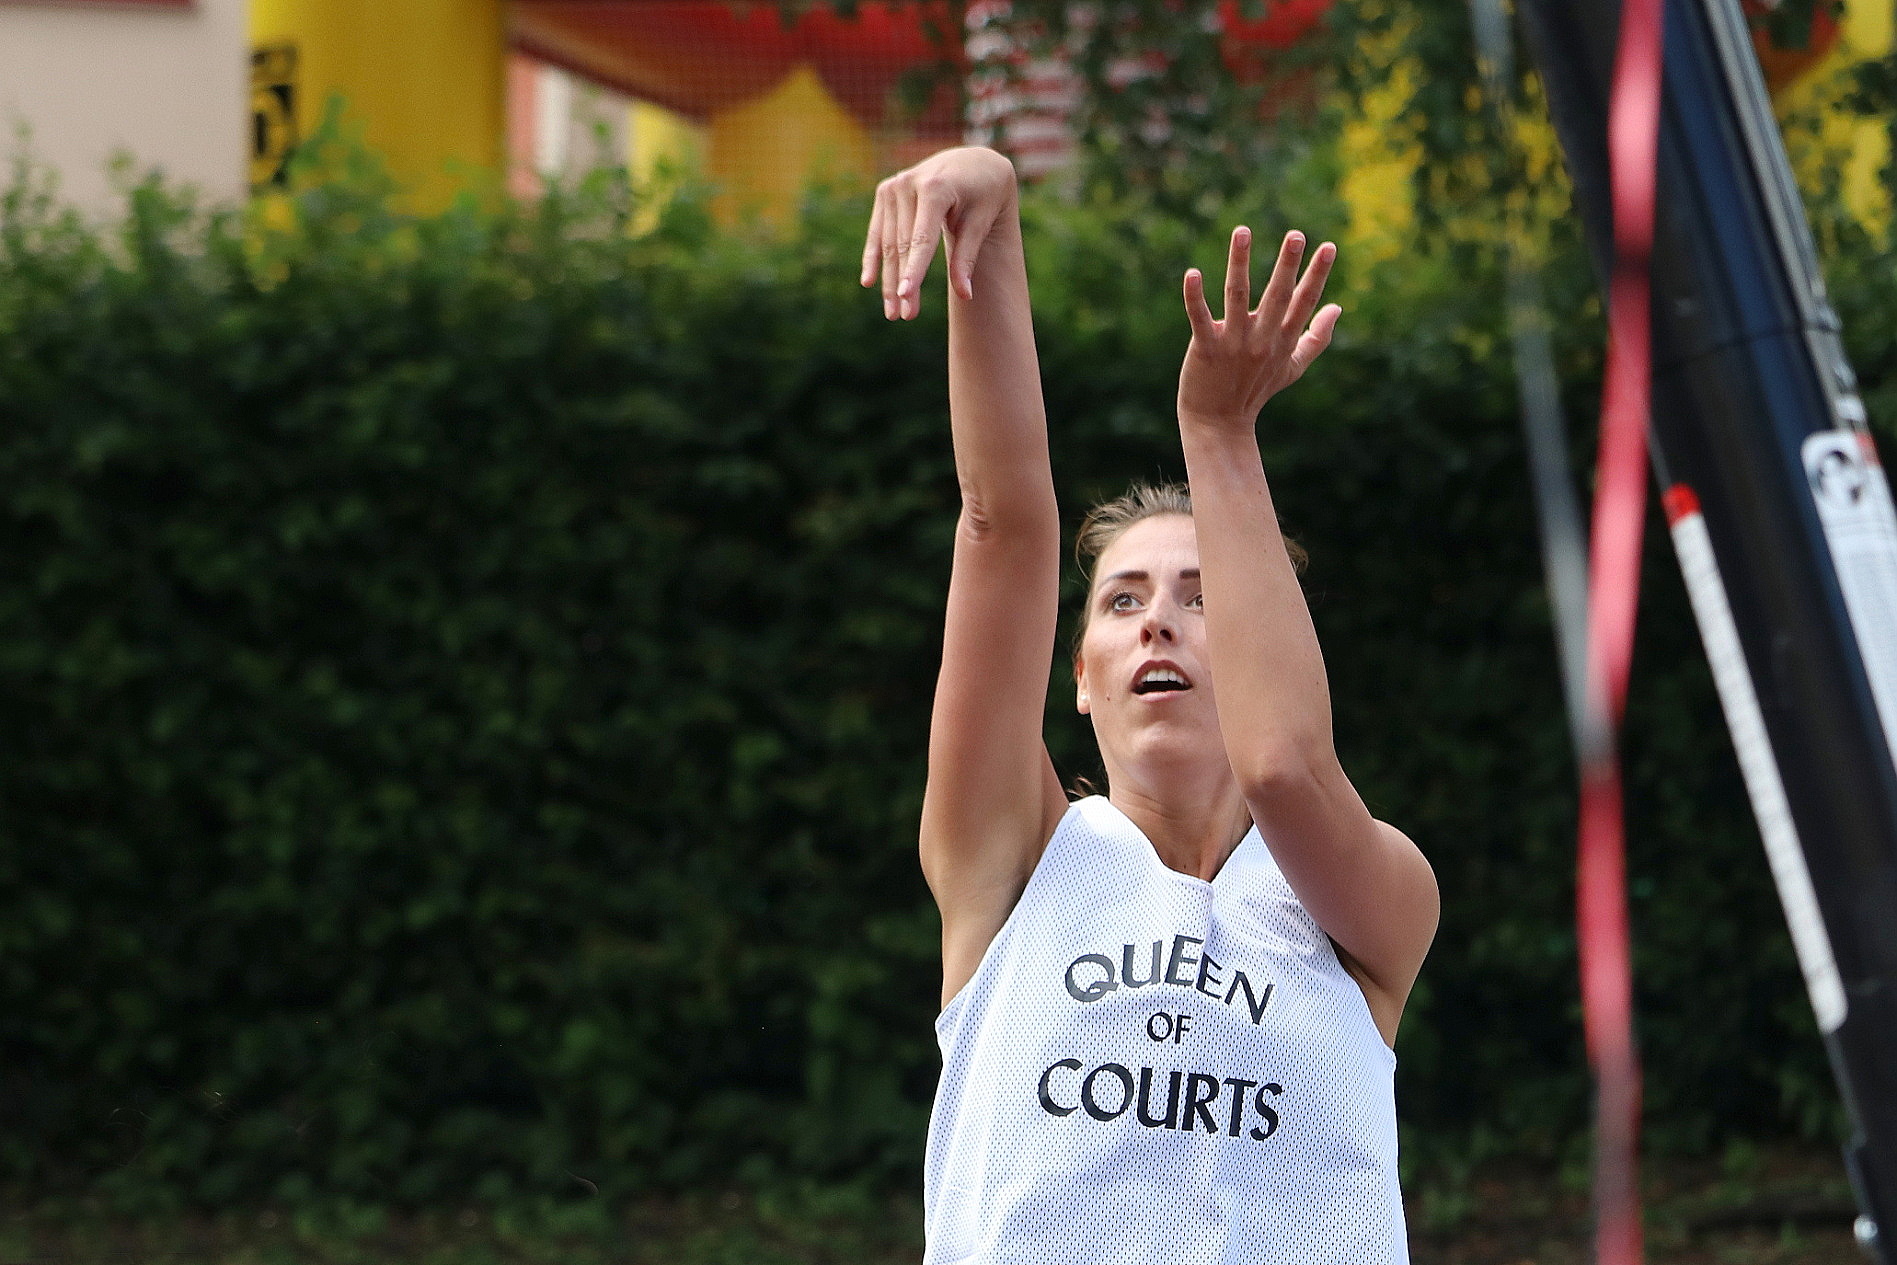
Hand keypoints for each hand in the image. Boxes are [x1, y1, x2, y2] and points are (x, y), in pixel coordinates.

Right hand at [860, 147, 1017, 320]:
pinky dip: (874, 257)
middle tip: (904, 316)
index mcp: (936, 187)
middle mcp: (909, 183)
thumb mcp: (981, 223)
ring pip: (889, 243)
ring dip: (889, 279)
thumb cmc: (983, 195)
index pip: (922, 238)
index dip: (914, 269)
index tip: (905, 296)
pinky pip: (878, 231)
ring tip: (893, 312)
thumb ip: (967, 258)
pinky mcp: (885, 192)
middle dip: (903, 283)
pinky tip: (869, 282)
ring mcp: (893, 186)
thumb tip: (965, 295)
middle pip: (903, 245)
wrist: (972, 163)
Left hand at [1177, 227, 1340, 430]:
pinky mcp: (1205, 349)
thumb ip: (1317, 338)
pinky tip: (1193, 273)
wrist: (1219, 422)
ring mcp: (1233, 344)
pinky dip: (1195, 297)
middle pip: (1277, 296)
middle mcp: (1261, 340)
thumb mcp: (1292, 367)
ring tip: (1242, 231)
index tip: (1328, 246)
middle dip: (1287, 264)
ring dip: (1239, 262)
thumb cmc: (1256, 390)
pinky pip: (1200, 318)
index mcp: (1283, 340)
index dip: (1316, 275)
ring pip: (1236, 296)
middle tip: (1296, 234)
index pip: (1304, 302)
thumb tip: (1337, 307)